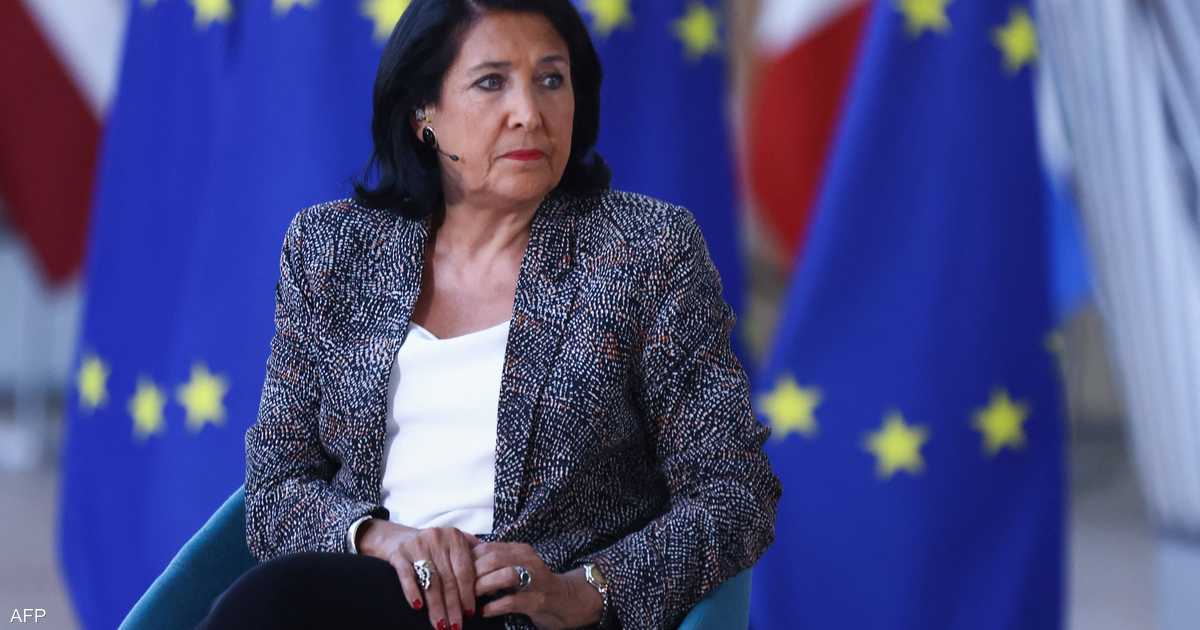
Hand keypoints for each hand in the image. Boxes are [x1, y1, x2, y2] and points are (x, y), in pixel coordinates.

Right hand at [359, 520, 481, 629]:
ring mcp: (418, 545)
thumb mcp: (454, 546)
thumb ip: (473, 560)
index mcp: (455, 538)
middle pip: (448, 579)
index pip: (465, 571)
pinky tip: (417, 606)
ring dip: (436, 606)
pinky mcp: (399, 553)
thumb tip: (492, 590)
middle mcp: (438, 539)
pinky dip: (412, 591)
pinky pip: (407, 575)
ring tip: (440, 625)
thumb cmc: (433, 547)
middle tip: (455, 626)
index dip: (468, 594)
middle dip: (453, 606)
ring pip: (430, 581)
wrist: (397, 537)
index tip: (469, 614)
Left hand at [471, 542, 601, 628]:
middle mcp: (529, 560)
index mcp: (519, 550)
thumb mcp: (515, 566)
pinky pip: (513, 601)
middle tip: (458, 588)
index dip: (467, 559)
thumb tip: (461, 558)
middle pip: (493, 559)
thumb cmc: (533, 584)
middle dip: (472, 574)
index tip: (454, 572)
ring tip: (470, 599)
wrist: (566, 600)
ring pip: (505, 576)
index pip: (487, 547)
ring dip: (483, 587)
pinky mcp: (539, 600)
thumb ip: (494, 562)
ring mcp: (536, 580)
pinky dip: (494, 607)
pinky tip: (484, 612)